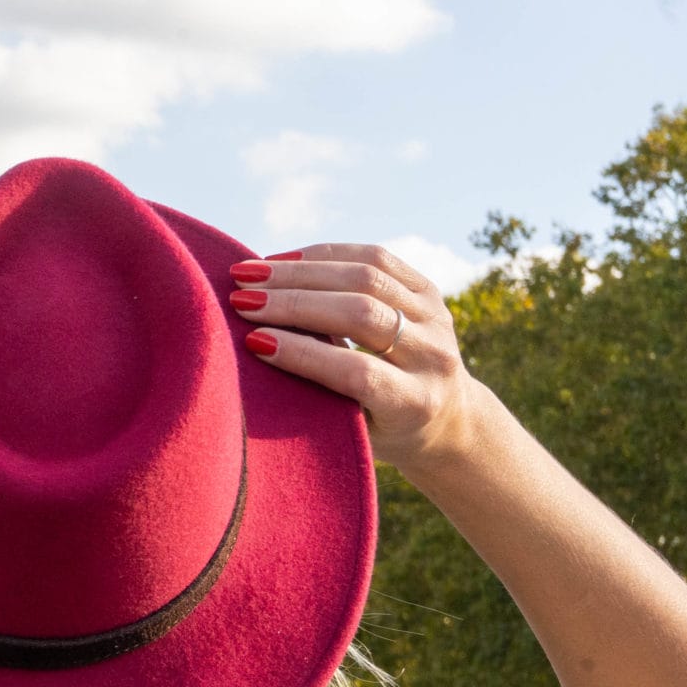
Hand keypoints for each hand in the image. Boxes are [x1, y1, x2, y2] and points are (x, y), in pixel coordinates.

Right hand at [226, 244, 495, 481]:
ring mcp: (434, 317)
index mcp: (414, 402)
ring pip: (367, 276)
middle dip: (294, 303)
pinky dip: (323, 256)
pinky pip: (375, 257)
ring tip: (251, 274)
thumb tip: (260, 348)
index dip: (302, 353)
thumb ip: (321, 396)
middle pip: (361, 314)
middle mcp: (433, 355)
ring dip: (300, 272)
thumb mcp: (355, 431)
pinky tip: (282, 261)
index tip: (253, 340)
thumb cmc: (381, 431)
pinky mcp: (428, 289)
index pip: (356, 371)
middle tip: (240, 299)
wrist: (446, 416)